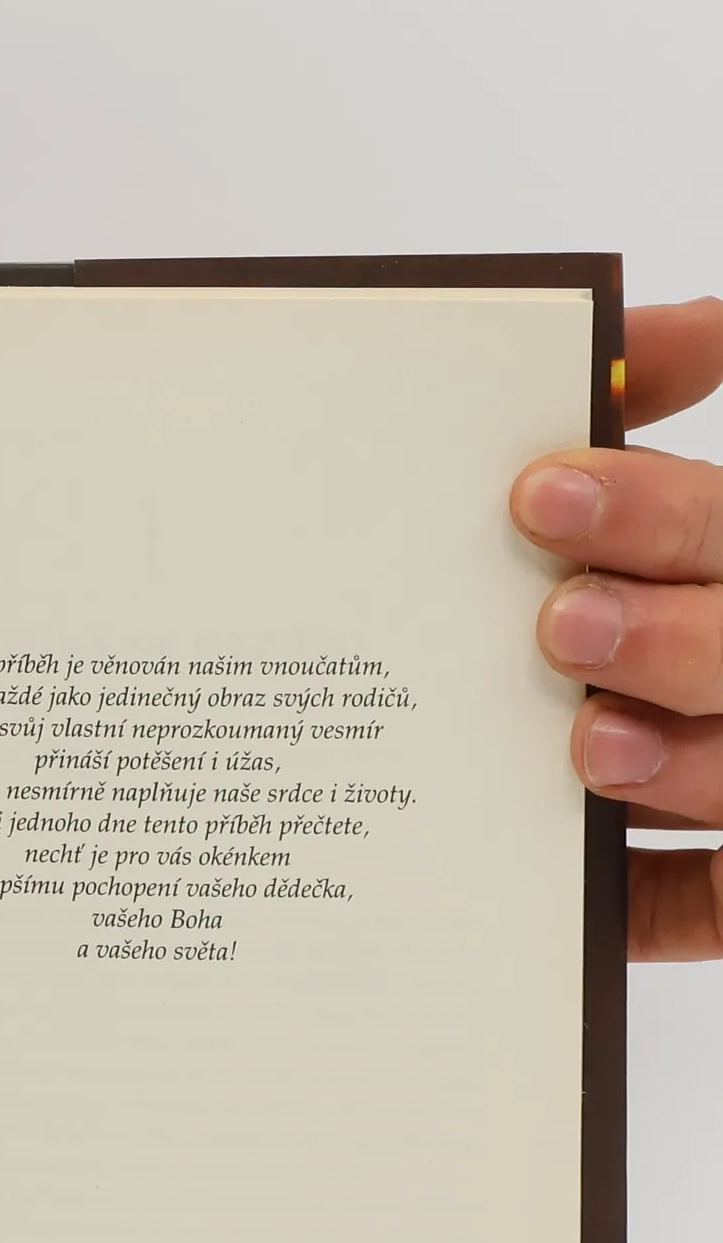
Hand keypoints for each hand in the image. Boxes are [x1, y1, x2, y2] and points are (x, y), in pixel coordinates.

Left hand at [511, 297, 722, 958]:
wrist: (633, 741)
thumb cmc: (583, 585)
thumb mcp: (620, 509)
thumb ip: (641, 401)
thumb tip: (621, 337)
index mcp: (719, 566)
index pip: (721, 527)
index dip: (652, 509)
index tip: (538, 492)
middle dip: (672, 632)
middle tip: (560, 623)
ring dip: (686, 760)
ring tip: (588, 744)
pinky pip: (706, 903)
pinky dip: (679, 905)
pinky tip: (589, 895)